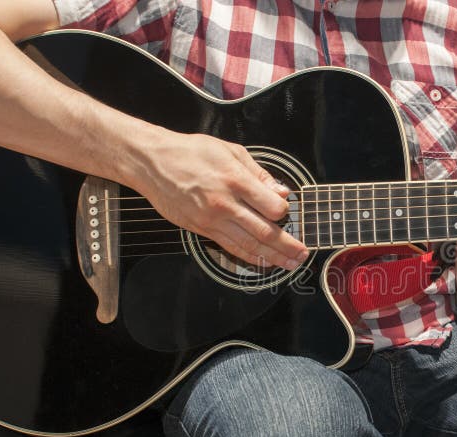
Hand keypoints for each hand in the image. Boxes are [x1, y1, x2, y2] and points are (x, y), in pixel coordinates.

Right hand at [126, 131, 307, 268]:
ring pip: (249, 244)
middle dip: (288, 245)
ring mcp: (212, 219)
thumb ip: (259, 174)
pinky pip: (231, 247)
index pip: (271, 206)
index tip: (288, 211)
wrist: (152, 162)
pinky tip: (265, 262)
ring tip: (291, 264)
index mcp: (235, 180)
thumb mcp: (230, 151)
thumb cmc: (191, 153)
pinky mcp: (202, 229)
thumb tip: (282, 191)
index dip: (285, 211)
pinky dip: (250, 257)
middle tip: (303, 253)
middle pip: (264, 231)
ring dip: (274, 257)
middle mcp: (225, 203)